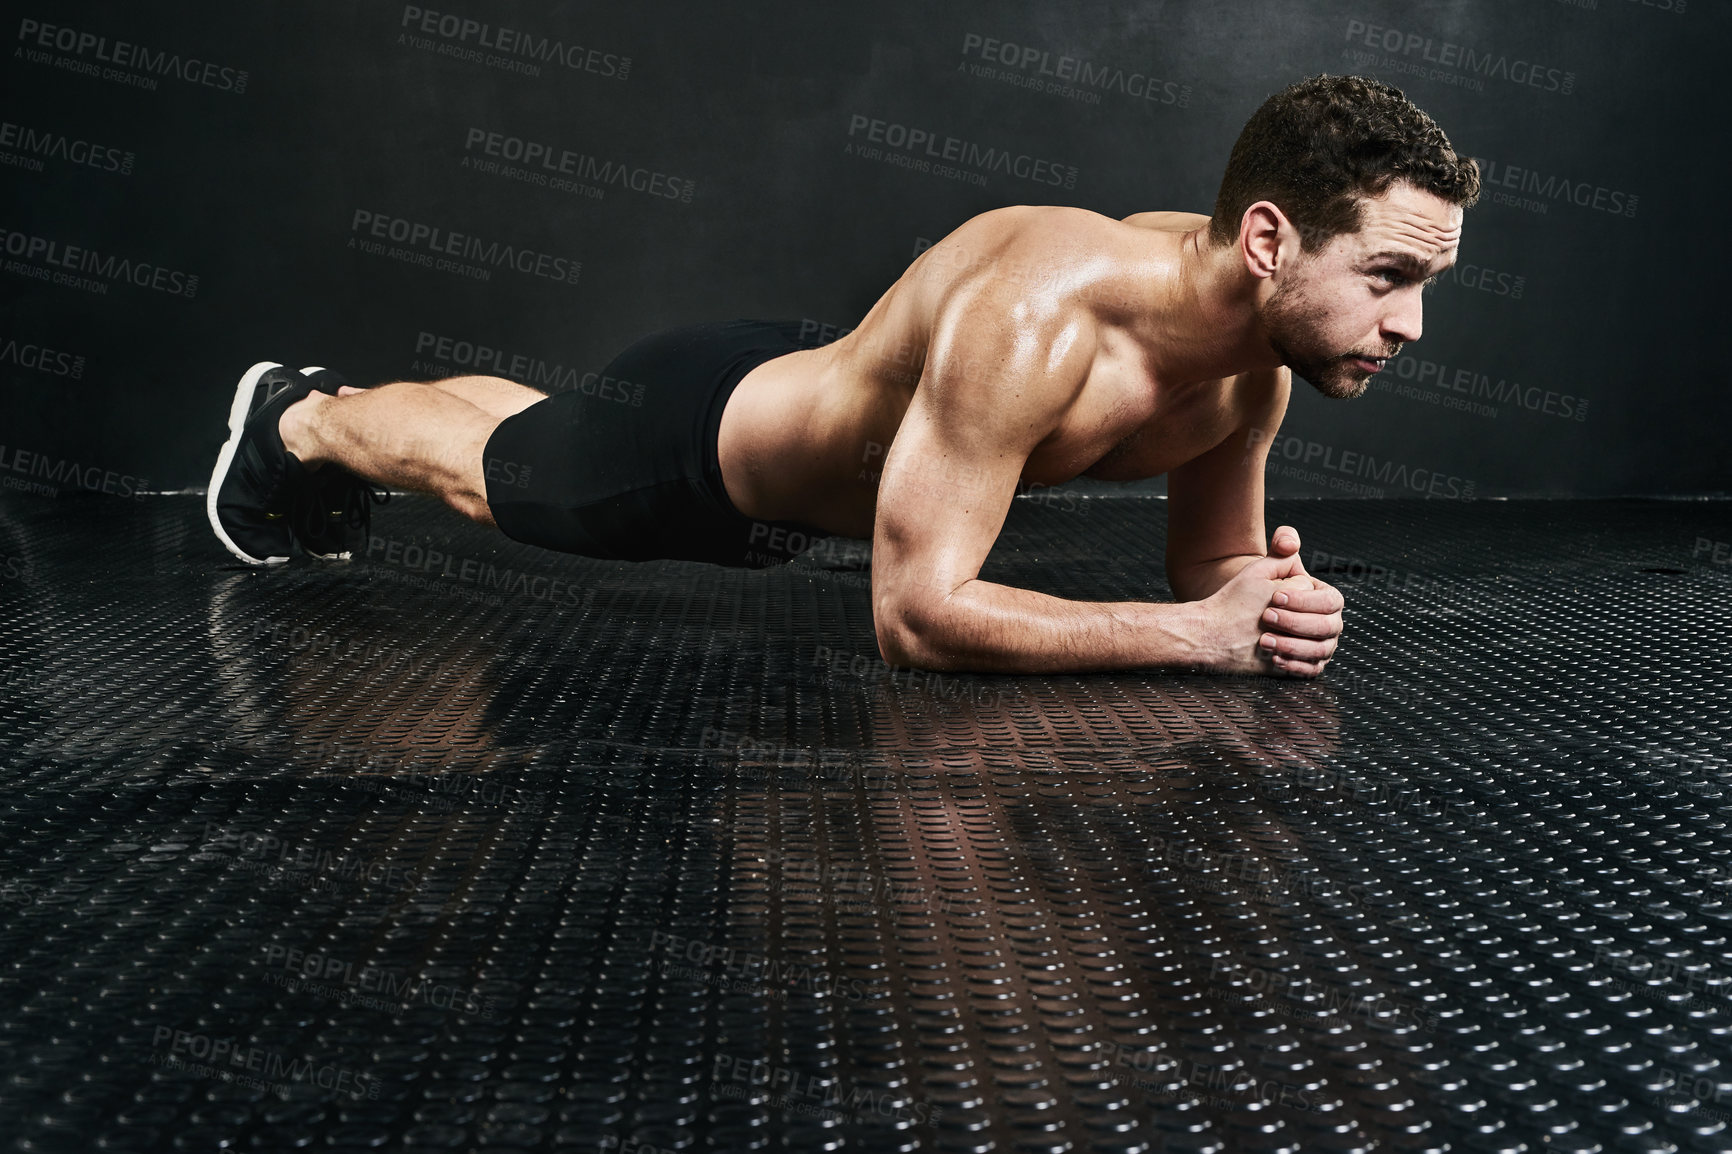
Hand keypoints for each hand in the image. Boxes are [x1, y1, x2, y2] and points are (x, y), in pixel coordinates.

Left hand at [1199, 527, 1342, 676]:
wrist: (1221, 628)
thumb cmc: (1242, 598)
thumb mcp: (1261, 569)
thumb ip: (1281, 549)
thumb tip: (1290, 542)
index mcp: (1320, 597)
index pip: (1330, 600)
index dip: (1304, 600)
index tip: (1276, 598)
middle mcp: (1325, 622)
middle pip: (1328, 626)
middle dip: (1296, 622)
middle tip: (1267, 618)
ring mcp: (1318, 645)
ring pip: (1321, 649)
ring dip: (1292, 645)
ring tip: (1265, 640)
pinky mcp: (1306, 665)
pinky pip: (1311, 669)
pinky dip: (1294, 664)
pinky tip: (1274, 657)